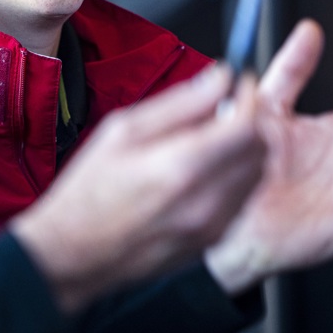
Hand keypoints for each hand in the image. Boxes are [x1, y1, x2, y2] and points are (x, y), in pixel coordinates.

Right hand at [10, 64, 265, 312]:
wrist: (74, 254)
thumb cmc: (88, 192)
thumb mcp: (122, 130)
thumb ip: (179, 104)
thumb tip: (219, 78)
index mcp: (181, 166)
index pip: (247, 125)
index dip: (249, 98)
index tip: (239, 84)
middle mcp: (204, 201)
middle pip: (259, 150)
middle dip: (250, 121)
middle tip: (226, 108)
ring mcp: (211, 226)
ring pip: (255, 175)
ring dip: (244, 150)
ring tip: (211, 139)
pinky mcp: (210, 242)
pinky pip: (241, 200)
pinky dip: (234, 177)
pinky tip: (204, 171)